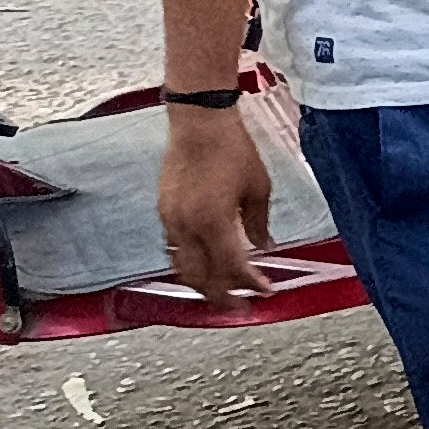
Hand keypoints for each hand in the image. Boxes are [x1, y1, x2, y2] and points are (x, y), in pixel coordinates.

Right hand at [156, 105, 272, 305]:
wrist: (199, 122)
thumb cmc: (233, 149)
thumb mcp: (258, 187)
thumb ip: (259, 223)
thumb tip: (264, 247)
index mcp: (213, 221)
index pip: (231, 267)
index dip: (249, 284)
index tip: (265, 291)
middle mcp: (187, 225)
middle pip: (200, 277)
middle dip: (221, 296)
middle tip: (240, 306)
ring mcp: (171, 218)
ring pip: (182, 266)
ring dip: (201, 283)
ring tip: (221, 291)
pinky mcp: (163, 209)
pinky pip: (173, 248)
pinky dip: (188, 263)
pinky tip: (202, 264)